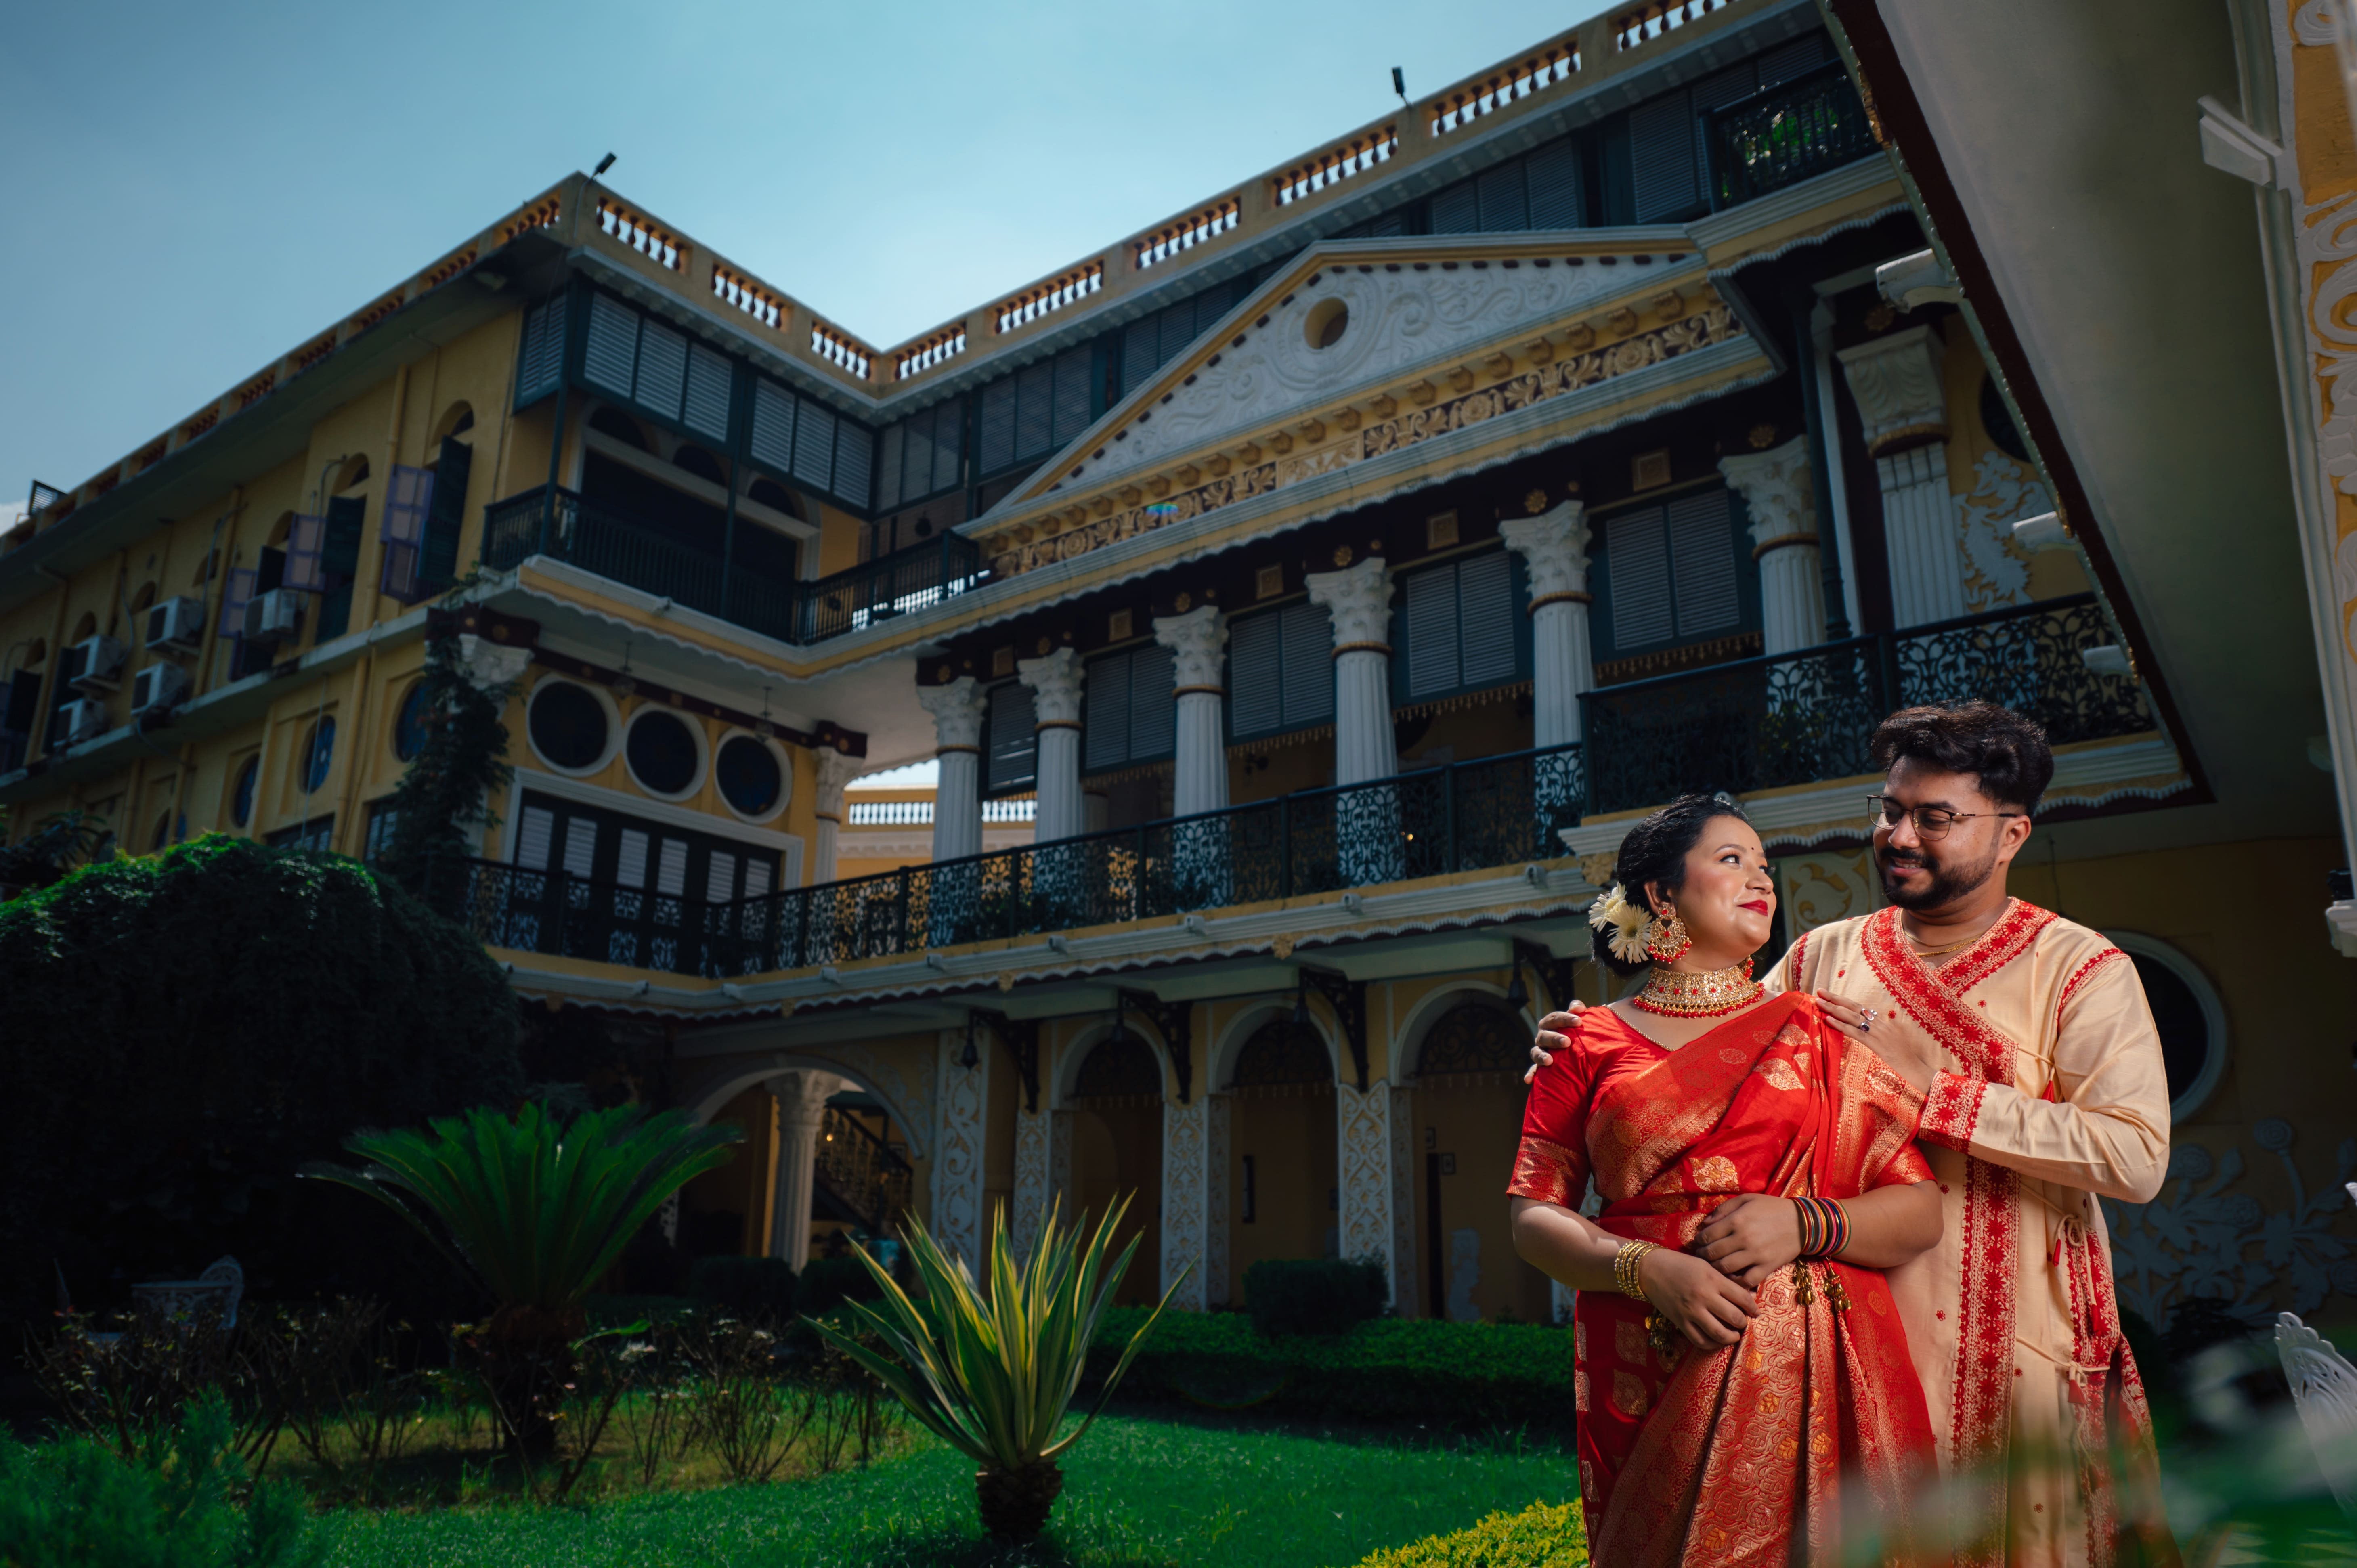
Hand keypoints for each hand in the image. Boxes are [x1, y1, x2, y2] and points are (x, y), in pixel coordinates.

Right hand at [1524, 1004, 1591, 1083]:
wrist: (1574, 1046)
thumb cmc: (1575, 1031)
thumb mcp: (1576, 1020)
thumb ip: (1577, 1011)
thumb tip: (1578, 1007)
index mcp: (1549, 1024)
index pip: (1554, 1018)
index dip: (1565, 1018)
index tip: (1579, 1021)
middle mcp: (1542, 1037)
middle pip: (1544, 1036)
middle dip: (1554, 1038)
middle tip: (1567, 1042)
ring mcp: (1540, 1051)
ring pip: (1536, 1053)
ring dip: (1541, 1056)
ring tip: (1550, 1061)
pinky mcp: (1540, 1066)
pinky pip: (1533, 1070)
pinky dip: (1530, 1074)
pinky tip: (1528, 1080)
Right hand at [1636, 1247, 1757, 1348]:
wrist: (1650, 1269)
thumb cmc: (1680, 1264)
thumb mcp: (1706, 1266)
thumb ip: (1725, 1281)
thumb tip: (1747, 1297)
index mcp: (1712, 1279)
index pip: (1742, 1297)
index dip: (1753, 1308)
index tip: (1755, 1311)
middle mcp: (1703, 1296)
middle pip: (1734, 1317)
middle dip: (1743, 1323)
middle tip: (1743, 1322)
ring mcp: (1690, 1311)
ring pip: (1719, 1333)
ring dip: (1731, 1337)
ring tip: (1734, 1335)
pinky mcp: (1679, 1321)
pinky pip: (1699, 1340)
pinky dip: (1712, 1344)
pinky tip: (1716, 1340)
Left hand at [1696, 1193, 1801, 1287]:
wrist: (1803, 1222)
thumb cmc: (1772, 1208)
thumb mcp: (1746, 1200)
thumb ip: (1723, 1209)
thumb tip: (1705, 1224)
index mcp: (1737, 1220)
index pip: (1707, 1235)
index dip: (1698, 1241)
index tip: (1697, 1243)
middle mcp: (1743, 1238)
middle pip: (1712, 1253)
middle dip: (1702, 1256)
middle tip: (1701, 1256)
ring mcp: (1755, 1255)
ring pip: (1725, 1268)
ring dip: (1715, 1269)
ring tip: (1713, 1267)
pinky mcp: (1767, 1267)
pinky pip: (1746, 1281)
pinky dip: (1735, 1282)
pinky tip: (1731, 1277)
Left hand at [1814, 990, 1931, 1091]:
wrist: (1919, 1071)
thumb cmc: (1905, 1059)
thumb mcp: (1890, 1042)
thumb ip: (1878, 1034)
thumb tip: (1865, 1028)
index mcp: (1882, 1023)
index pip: (1860, 1008)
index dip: (1844, 1000)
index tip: (1829, 994)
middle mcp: (1880, 1024)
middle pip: (1854, 1008)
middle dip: (1835, 999)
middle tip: (1819, 990)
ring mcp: (1879, 1033)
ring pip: (1852, 1017)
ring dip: (1833, 1009)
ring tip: (1819, 1002)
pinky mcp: (1877, 1045)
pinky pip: (1856, 1033)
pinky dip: (1841, 1026)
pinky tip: (1828, 1020)